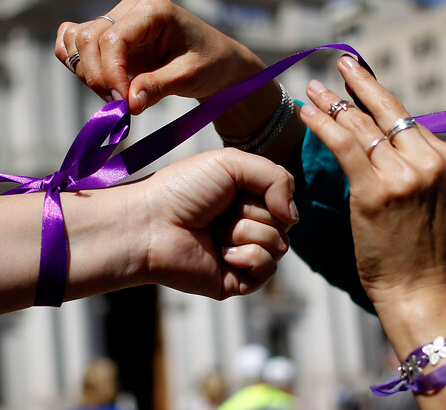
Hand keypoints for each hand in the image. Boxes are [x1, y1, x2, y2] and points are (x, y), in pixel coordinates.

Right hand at [55, 0, 266, 114]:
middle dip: (98, 78)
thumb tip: (129, 103)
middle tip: (122, 105)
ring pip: (76, 42)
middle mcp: (130, 10)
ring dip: (87, 74)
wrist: (218, 62)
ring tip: (116, 96)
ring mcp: (117, 21)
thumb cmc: (211, 63)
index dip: (110, 73)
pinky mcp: (110, 38)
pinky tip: (103, 84)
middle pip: (87, 39)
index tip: (122, 103)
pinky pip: (74, 43)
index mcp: (152, 10)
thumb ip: (157, 87)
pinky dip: (78, 65)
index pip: (112, 38)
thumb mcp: (189, 76)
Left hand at [132, 148, 297, 298]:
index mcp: (245, 199)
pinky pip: (267, 272)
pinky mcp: (236, 281)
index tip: (235, 189)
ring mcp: (242, 254)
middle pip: (284, 223)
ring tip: (215, 232)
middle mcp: (246, 226)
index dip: (268, 193)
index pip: (284, 199)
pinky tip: (224, 253)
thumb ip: (276, 178)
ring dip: (247, 233)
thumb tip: (294, 217)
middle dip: (253, 213)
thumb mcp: (232, 164)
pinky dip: (249, 258)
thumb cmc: (183, 189)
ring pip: (279, 246)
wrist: (151, 223)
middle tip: (218, 212)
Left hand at [300, 55, 445, 307]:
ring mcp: (405, 175)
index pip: (406, 119)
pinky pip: (344, 145)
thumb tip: (381, 142)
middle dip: (359, 84)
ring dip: (333, 102)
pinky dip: (323, 125)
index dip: (378, 98)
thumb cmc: (419, 251)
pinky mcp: (376, 191)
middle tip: (341, 63)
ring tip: (313, 89)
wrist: (420, 290)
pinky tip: (306, 113)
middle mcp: (429, 161)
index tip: (359, 80)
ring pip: (362, 126)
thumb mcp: (430, 200)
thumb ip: (412, 167)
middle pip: (387, 112)